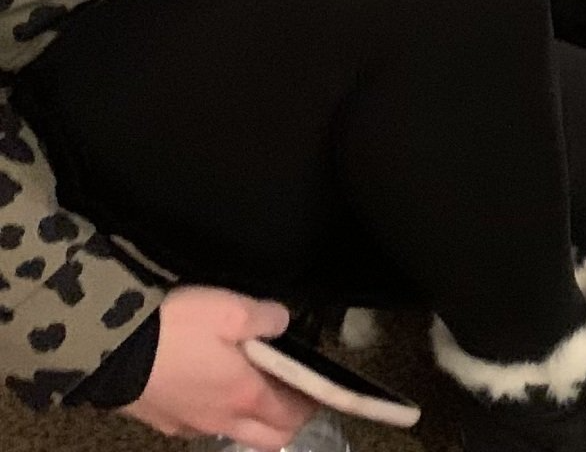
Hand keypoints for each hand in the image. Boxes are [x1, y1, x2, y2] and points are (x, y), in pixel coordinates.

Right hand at [123, 287, 318, 445]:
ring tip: (252, 383)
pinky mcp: (163, 422)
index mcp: (246, 397)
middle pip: (271, 438)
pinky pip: (203, 426)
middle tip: (292, 388)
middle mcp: (221, 421)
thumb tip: (282, 324)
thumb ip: (268, 318)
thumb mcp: (232, 309)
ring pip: (236, 433)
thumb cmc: (177, 328)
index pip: (295, 418)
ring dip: (253, 418)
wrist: (107, 349)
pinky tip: (211, 385)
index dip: (313, 403)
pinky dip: (219, 412)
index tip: (317, 382)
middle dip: (289, 419)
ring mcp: (189, 426)